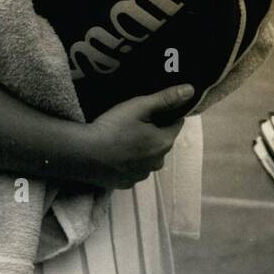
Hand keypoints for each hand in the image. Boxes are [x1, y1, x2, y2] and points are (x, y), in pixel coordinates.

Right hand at [76, 84, 194, 190]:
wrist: (82, 154)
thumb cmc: (113, 127)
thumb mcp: (138, 107)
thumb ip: (165, 98)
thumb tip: (190, 90)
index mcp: (164, 143)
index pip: (176, 124)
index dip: (166, 115)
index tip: (150, 110)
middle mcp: (158, 163)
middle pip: (162, 142)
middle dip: (153, 132)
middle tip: (133, 122)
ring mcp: (141, 176)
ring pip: (148, 157)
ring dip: (141, 149)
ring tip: (122, 138)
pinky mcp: (126, 184)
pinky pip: (134, 169)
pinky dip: (129, 162)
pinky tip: (115, 154)